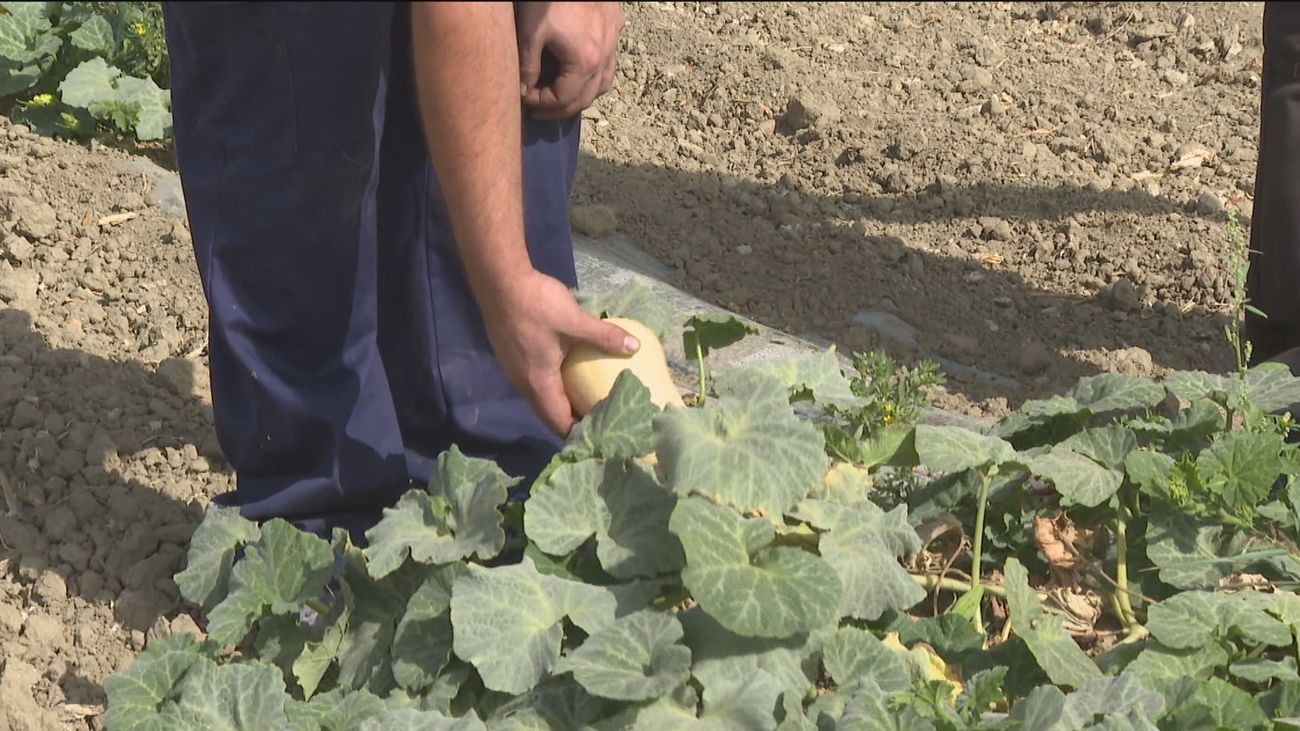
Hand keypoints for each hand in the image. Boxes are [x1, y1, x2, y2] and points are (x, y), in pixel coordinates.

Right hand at [479, 269, 639, 435]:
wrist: (500, 281)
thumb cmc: (538, 305)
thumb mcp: (576, 320)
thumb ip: (605, 337)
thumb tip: (635, 347)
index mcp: (538, 383)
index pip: (559, 423)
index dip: (580, 432)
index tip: (603, 430)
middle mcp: (523, 385)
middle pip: (549, 414)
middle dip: (573, 420)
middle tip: (601, 416)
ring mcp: (514, 372)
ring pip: (541, 399)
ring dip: (562, 403)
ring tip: (588, 399)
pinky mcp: (512, 358)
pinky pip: (535, 383)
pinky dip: (553, 387)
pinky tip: (569, 375)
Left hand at [516, 2, 624, 120]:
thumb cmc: (548, 0)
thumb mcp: (531, 33)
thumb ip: (528, 66)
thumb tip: (524, 92)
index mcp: (583, 63)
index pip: (563, 100)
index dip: (542, 105)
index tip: (524, 100)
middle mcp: (603, 59)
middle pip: (584, 99)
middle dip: (559, 109)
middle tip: (538, 108)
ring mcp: (613, 43)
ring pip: (602, 85)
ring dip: (581, 96)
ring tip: (560, 97)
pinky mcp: (615, 27)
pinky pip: (610, 64)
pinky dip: (595, 77)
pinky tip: (582, 73)